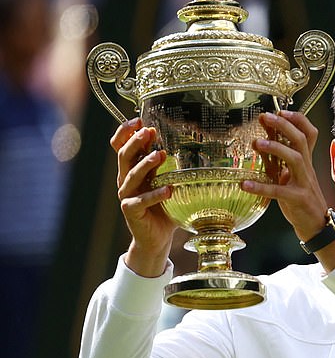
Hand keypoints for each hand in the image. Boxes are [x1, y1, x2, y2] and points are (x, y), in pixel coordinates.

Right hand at [111, 118, 176, 276]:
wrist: (157, 238)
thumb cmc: (165, 209)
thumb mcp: (167, 183)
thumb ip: (170, 168)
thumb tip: (192, 146)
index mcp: (132, 170)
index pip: (121, 146)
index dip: (125, 132)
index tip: (138, 119)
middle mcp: (125, 180)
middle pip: (124, 155)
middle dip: (136, 142)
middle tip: (149, 131)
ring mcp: (127, 195)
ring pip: (131, 175)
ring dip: (146, 164)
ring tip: (161, 155)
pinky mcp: (131, 211)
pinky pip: (142, 200)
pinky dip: (155, 195)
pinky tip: (169, 190)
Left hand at [242, 110, 330, 242]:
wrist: (317, 226)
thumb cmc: (301, 200)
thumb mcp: (290, 177)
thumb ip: (278, 161)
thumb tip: (261, 141)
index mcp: (305, 162)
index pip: (308, 134)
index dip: (297, 119)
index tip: (280, 110)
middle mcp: (306, 169)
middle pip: (300, 140)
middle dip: (284, 125)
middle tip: (265, 116)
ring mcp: (303, 183)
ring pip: (295, 159)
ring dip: (276, 148)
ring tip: (257, 143)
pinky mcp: (297, 199)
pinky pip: (278, 191)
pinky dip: (261, 187)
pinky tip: (245, 185)